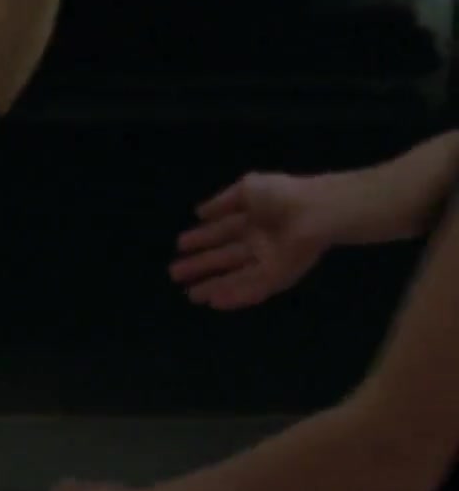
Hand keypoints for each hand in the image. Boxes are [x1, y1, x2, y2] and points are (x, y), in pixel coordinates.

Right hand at [170, 171, 328, 309]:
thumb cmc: (282, 195)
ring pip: (235, 276)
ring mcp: (267, 261)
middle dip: (200, 265)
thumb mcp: (248, 189)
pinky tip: (215, 302)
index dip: (201, 238)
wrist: (316, 211)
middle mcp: (256, 241)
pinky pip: (252, 288)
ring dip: (213, 286)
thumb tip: (199, 212)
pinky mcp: (278, 276)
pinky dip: (234, 296)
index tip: (179, 245)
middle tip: (174, 273)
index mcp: (250, 219)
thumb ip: (223, 201)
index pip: (220, 231)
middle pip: (223, 257)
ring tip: (190, 294)